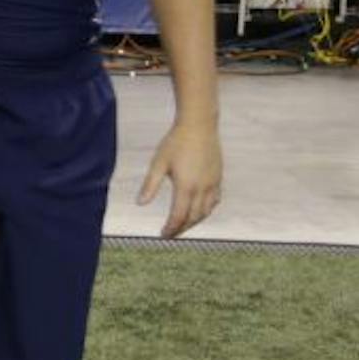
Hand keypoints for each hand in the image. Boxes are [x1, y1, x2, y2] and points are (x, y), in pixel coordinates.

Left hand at [137, 119, 221, 238]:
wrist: (199, 125)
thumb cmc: (176, 142)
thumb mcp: (158, 163)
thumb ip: (150, 185)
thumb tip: (140, 204)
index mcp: (186, 186)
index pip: (179, 216)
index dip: (171, 228)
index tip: (163, 235)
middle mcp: (202, 188)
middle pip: (193, 218)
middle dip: (182, 228)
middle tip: (171, 233)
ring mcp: (213, 183)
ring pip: (206, 211)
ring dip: (194, 222)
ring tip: (183, 225)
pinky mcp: (218, 177)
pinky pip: (215, 201)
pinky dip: (206, 210)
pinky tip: (199, 211)